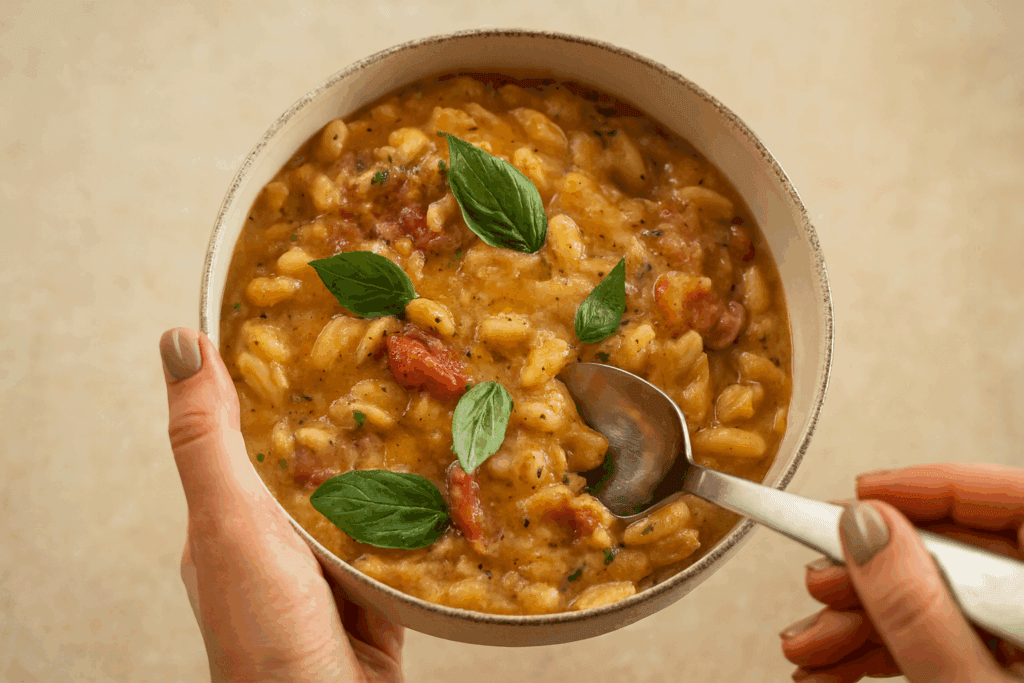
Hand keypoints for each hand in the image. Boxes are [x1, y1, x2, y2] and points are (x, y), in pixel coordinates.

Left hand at [160, 327, 403, 682]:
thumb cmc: (267, 637)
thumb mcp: (230, 525)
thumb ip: (209, 442)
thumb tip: (178, 344)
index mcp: (229, 518)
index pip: (247, 428)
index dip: (274, 373)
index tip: (316, 312)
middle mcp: (277, 540)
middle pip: (313, 457)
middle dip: (350, 406)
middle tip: (396, 343)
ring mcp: (327, 566)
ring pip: (362, 492)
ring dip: (391, 453)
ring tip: (437, 392)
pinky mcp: (375, 589)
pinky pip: (400, 533)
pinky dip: (423, 505)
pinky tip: (453, 476)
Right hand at [779, 463, 1023, 681]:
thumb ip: (919, 609)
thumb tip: (865, 528)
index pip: (1012, 499)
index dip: (931, 486)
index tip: (863, 494)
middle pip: (959, 553)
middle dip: (873, 570)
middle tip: (824, 582)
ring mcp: (1019, 640)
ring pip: (938, 599)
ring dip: (862, 618)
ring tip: (813, 645)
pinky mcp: (999, 670)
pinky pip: (942, 639)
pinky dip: (883, 647)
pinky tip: (835, 665)